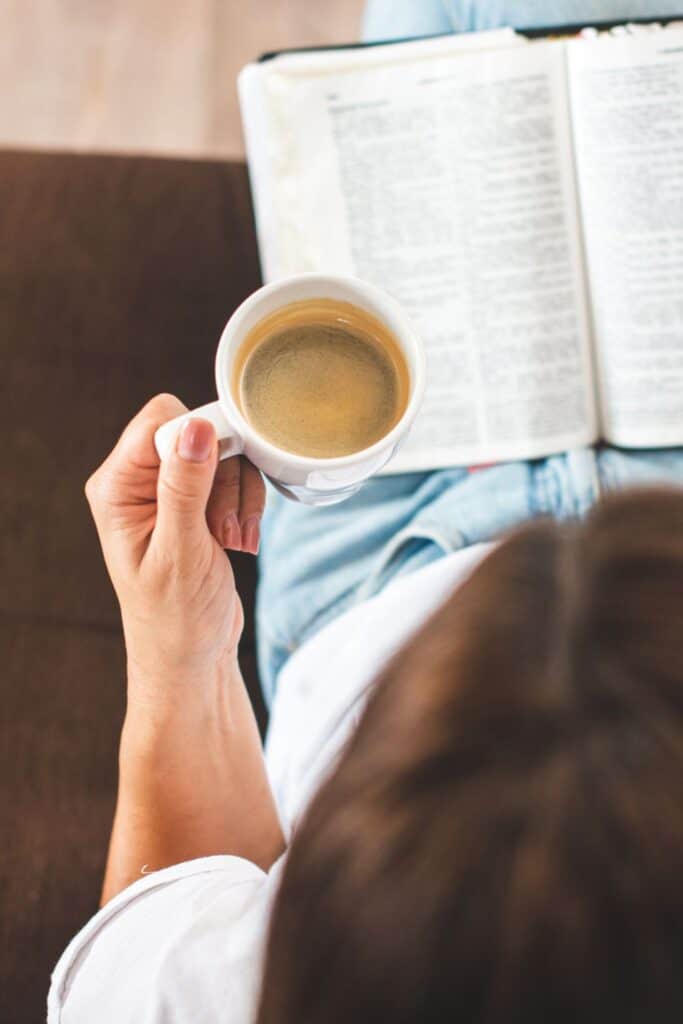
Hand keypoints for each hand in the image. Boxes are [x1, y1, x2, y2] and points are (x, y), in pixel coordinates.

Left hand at [85, 394, 265, 691]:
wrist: (192, 655)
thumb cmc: (175, 617)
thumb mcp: (181, 551)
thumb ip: (186, 487)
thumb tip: (195, 427)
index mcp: (116, 487)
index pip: (161, 422)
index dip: (201, 440)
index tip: (221, 481)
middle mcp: (137, 482)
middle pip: (198, 433)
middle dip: (226, 477)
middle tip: (225, 528)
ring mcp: (168, 491)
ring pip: (223, 454)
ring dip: (240, 497)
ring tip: (234, 541)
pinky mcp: (196, 502)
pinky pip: (233, 476)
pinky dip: (246, 505)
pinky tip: (241, 541)